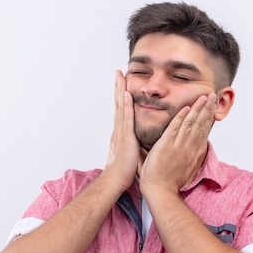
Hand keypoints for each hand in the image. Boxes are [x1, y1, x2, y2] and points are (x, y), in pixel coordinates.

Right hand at [102, 70, 139, 190]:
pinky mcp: (125, 136)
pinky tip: (127, 94)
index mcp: (121, 132)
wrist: (116, 179)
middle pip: (118, 104)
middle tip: (118, 73)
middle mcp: (119, 129)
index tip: (122, 84)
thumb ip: (131, 143)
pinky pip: (126, 117)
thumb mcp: (129, 152)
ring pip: (121, 107)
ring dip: (120, 91)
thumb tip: (136, 140)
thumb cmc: (123, 169)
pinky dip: (126, 105)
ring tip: (121, 77)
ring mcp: (121, 131)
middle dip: (118, 88)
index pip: (121, 110)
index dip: (121, 96)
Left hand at [140, 93, 216, 193]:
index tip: (212, 107)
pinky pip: (175, 128)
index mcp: (193, 153)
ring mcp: (178, 146)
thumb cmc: (169, 183)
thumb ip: (191, 158)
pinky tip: (186, 107)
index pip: (203, 131)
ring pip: (191, 124)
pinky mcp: (166, 146)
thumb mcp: (187, 169)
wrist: (160, 191)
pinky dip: (181, 117)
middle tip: (212, 96)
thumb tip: (197, 151)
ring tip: (203, 97)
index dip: (208, 118)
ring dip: (197, 109)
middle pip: (200, 124)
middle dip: (206, 109)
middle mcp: (189, 148)